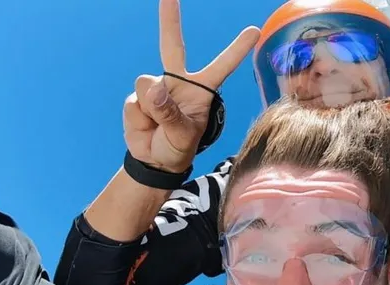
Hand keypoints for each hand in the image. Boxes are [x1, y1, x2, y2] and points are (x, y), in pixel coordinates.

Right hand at [124, 0, 259, 172]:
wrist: (154, 160)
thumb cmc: (178, 148)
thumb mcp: (182, 137)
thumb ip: (169, 115)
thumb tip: (153, 88)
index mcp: (201, 90)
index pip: (222, 65)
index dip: (237, 49)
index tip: (255, 30)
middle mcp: (179, 82)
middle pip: (173, 45)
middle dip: (169, 18)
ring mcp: (156, 87)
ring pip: (148, 87)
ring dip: (151, 110)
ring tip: (158, 127)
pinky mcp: (137, 97)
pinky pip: (134, 103)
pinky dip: (138, 118)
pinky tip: (145, 126)